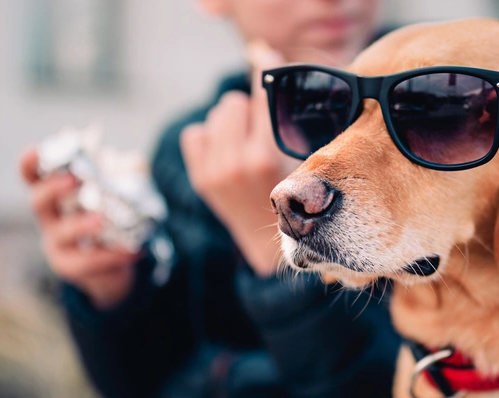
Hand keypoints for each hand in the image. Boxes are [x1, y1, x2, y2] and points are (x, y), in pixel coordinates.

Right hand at [20, 148, 138, 308]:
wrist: (115, 266)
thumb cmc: (112, 223)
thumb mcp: (118, 196)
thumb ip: (124, 176)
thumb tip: (134, 161)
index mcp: (56, 197)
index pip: (34, 177)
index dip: (31, 164)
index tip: (36, 149)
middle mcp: (50, 218)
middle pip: (38, 201)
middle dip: (53, 189)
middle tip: (73, 180)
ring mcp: (57, 244)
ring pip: (62, 233)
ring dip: (80, 225)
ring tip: (101, 221)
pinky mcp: (71, 266)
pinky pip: (90, 261)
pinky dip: (113, 255)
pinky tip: (134, 251)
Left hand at [181, 43, 298, 276]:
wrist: (273, 242)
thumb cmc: (298, 195)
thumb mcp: (303, 156)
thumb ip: (285, 111)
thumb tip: (264, 53)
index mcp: (266, 157)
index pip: (259, 95)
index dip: (264, 74)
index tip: (264, 57)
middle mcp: (236, 164)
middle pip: (232, 102)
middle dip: (248, 110)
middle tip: (260, 131)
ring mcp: (214, 173)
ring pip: (215, 116)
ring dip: (230, 123)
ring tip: (245, 144)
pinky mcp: (200, 179)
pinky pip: (194, 134)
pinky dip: (209, 138)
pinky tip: (225, 152)